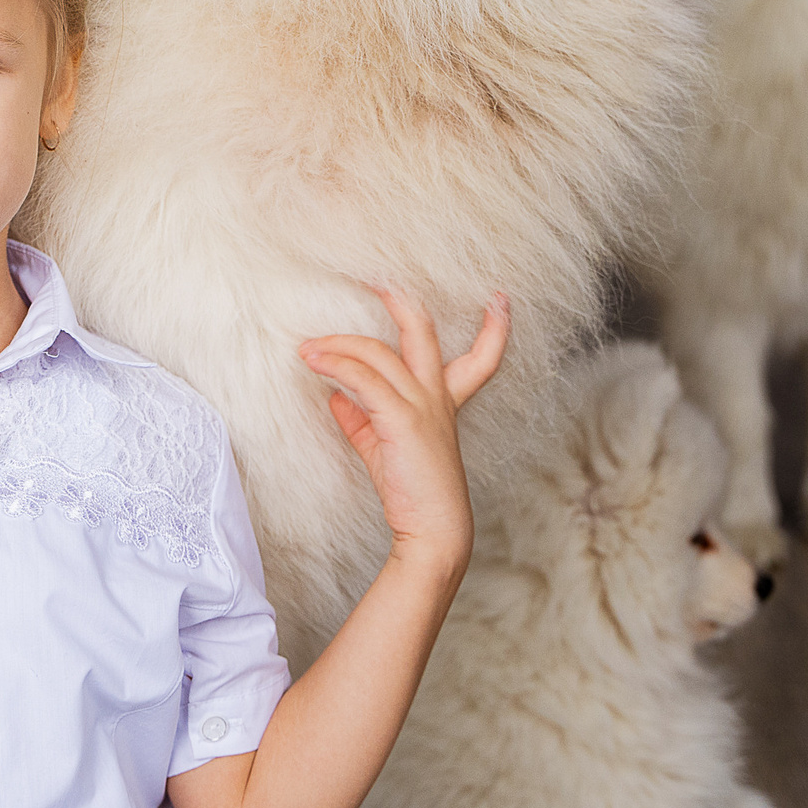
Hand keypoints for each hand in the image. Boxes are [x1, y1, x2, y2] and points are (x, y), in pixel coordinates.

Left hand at [297, 289, 507, 576]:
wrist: (432, 530)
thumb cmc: (411, 490)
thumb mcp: (383, 447)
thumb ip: (361, 420)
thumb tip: (335, 397)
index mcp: (443, 400)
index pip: (481, 357)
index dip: (494, 328)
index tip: (500, 299)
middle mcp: (436, 395)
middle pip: (422, 330)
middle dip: (400, 299)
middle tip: (375, 277)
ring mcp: (422, 404)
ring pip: (377, 353)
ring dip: (337, 345)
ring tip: (307, 348)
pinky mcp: (402, 420)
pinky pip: (363, 380)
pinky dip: (336, 365)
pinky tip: (314, 362)